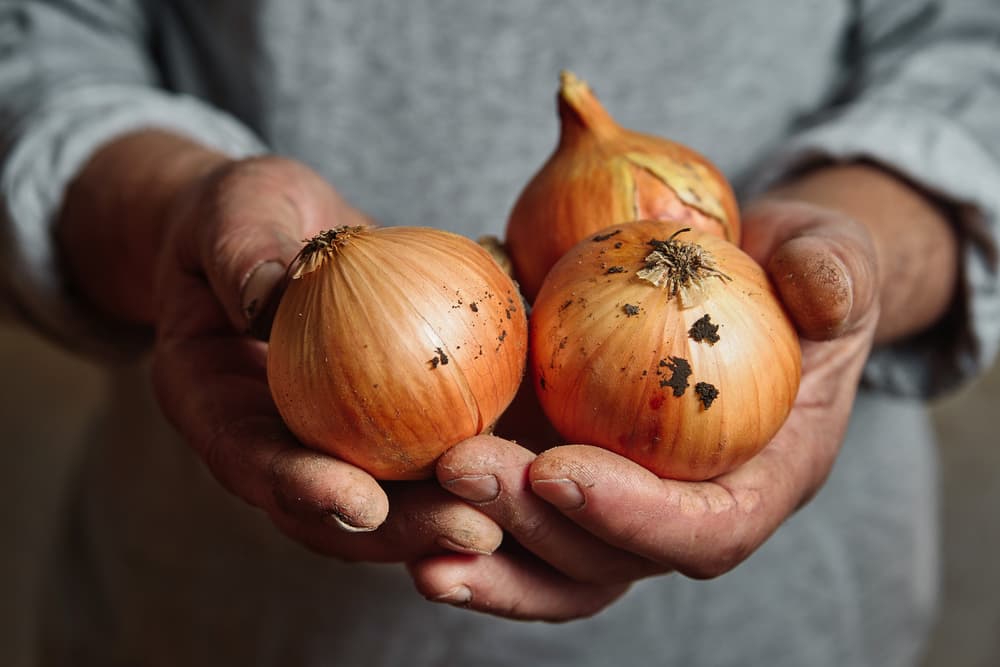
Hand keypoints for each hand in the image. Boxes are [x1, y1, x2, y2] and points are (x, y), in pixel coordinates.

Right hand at [148, 154, 501, 561]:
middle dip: (400, 532)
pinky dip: (475, 461)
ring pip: (389, 498)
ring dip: (447, 514)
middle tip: (470, 532)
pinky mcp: (385, 421)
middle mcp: (274, 440)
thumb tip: (265, 293)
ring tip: (513, 516)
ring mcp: (331, 437)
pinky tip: (532, 462)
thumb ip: (240, 252)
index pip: (251, 461)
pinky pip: (429, 448)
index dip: (301, 490)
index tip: (361, 503)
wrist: (273, 227)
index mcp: (216, 404)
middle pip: (331, 508)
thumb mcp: (232, 213)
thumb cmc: (239, 214)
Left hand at [408, 198, 880, 619]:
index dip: (637, 518)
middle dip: (534, 527)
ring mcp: (621, 498)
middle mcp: (686, 508)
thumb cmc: (795, 273)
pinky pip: (520, 521)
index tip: (563, 473)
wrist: (748, 278)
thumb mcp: (832, 257)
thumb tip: (820, 283)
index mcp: (761, 478)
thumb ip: (835, 272)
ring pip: (556, 564)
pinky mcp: (571, 473)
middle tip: (460, 467)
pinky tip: (405, 513)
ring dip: (486, 556)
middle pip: (612, 559)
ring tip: (416, 533)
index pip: (707, 529)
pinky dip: (468, 527)